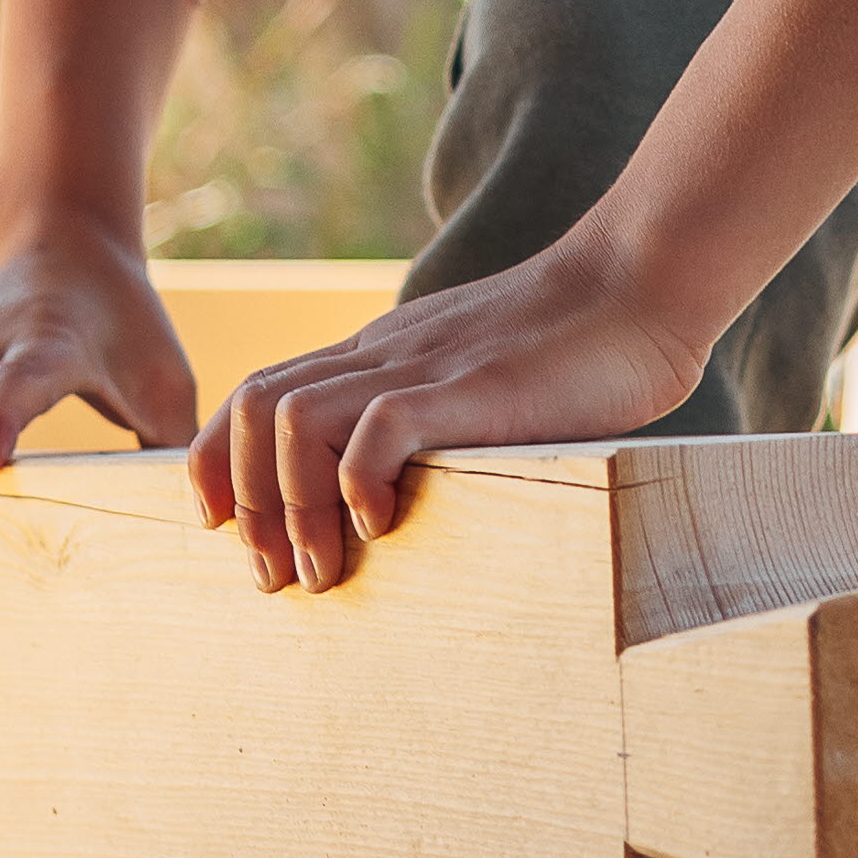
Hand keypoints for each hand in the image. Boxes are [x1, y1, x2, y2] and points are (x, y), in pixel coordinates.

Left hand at [190, 230, 715, 591]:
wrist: (642, 281)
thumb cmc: (579, 346)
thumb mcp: (478, 379)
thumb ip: (432, 414)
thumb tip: (406, 486)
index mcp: (379, 352)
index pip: (260, 392)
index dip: (217, 457)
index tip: (214, 524)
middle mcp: (383, 353)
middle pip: (255, 408)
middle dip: (243, 499)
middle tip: (269, 575)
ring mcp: (422, 366)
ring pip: (295, 417)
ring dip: (292, 503)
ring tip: (320, 569)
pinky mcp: (469, 385)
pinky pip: (380, 423)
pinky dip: (359, 478)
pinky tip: (379, 524)